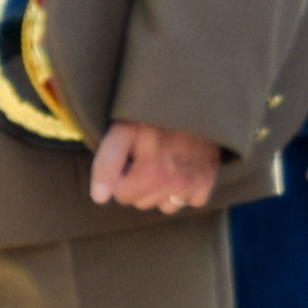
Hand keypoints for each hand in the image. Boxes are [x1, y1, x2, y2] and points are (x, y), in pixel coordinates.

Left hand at [94, 122, 220, 213]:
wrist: (197, 100)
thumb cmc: (154, 117)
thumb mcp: (124, 131)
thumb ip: (107, 164)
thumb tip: (100, 199)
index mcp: (153, 171)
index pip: (123, 195)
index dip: (119, 176)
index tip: (128, 157)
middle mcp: (176, 181)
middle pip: (142, 202)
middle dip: (139, 184)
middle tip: (147, 155)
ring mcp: (193, 183)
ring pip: (165, 206)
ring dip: (161, 190)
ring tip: (164, 161)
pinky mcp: (207, 182)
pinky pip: (189, 202)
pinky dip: (185, 190)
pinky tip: (183, 167)